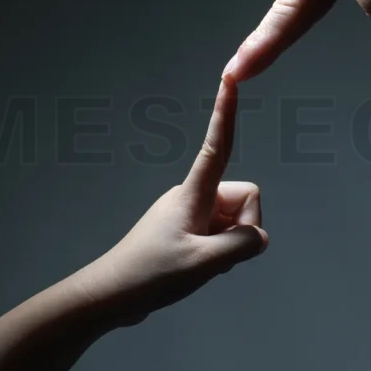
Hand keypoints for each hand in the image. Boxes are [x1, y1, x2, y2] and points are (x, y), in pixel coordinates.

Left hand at [75, 76, 268, 325]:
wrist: (112, 294)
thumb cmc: (151, 273)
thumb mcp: (206, 263)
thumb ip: (243, 245)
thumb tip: (258, 237)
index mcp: (194, 193)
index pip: (218, 144)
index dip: (227, 112)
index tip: (231, 76)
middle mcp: (193, 196)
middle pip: (244, 199)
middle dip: (242, 228)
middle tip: (214, 255)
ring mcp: (189, 214)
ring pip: (234, 221)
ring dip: (228, 245)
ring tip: (199, 264)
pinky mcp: (185, 231)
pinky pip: (220, 235)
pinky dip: (218, 252)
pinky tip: (194, 269)